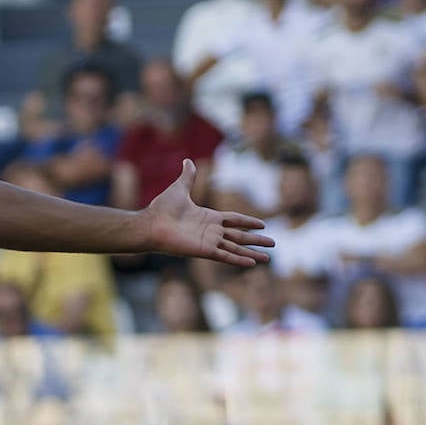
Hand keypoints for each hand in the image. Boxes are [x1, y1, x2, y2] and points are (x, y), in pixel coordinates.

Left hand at [142, 160, 272, 267]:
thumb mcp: (179, 188)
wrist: (152, 224)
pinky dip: (239, 260)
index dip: (249, 222)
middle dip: (256, 240)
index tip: (263, 224)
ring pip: (237, 248)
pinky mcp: (205, 251)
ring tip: (268, 258)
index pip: (234, 219)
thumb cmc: (163, 209)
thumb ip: (188, 177)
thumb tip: (188, 161)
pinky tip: (252, 263)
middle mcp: (212, 231)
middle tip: (273, 243)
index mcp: (209, 217)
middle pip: (240, 236)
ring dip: (252, 253)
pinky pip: (226, 256)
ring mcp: (210, 242)